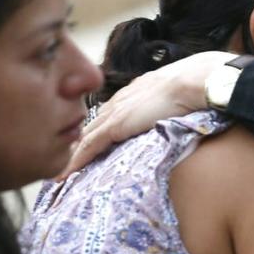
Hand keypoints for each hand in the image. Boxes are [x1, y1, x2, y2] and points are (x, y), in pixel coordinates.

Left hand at [57, 50, 234, 177]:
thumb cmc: (194, 86)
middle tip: (62, 157)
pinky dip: (75, 160)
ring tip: (59, 168)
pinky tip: (65, 172)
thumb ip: (169, 102)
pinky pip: (89, 146)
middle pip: (91, 124)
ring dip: (71, 152)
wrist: (193, 81)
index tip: (86, 142)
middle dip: (76, 140)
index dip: (95, 129)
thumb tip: (177, 111)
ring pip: (84, 136)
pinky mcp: (115, 125)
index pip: (107, 113)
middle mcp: (119, 100)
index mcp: (133, 91)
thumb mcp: (176, 95)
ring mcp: (115, 112)